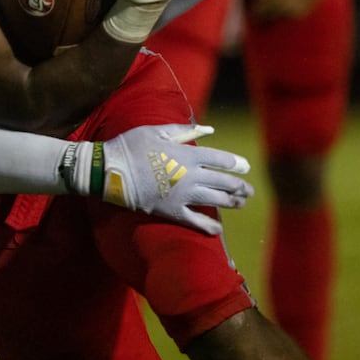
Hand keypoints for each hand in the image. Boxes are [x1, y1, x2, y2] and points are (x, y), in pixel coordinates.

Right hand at [61, 124, 253, 235]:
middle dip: (239, 186)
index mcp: (187, 155)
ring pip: (214, 201)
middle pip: (222, 182)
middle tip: (249, 190)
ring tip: (240, 204)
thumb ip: (184, 131)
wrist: (110, 170)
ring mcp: (182, 196)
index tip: (245, 167)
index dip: (234, 163)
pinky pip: (195, 222)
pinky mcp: (171, 212)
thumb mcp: (157, 131)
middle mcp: (190, 176)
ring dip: (231, 203)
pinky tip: (218, 230)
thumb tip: (209, 129)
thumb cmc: (132, 145)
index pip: (219, 159)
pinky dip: (208, 227)